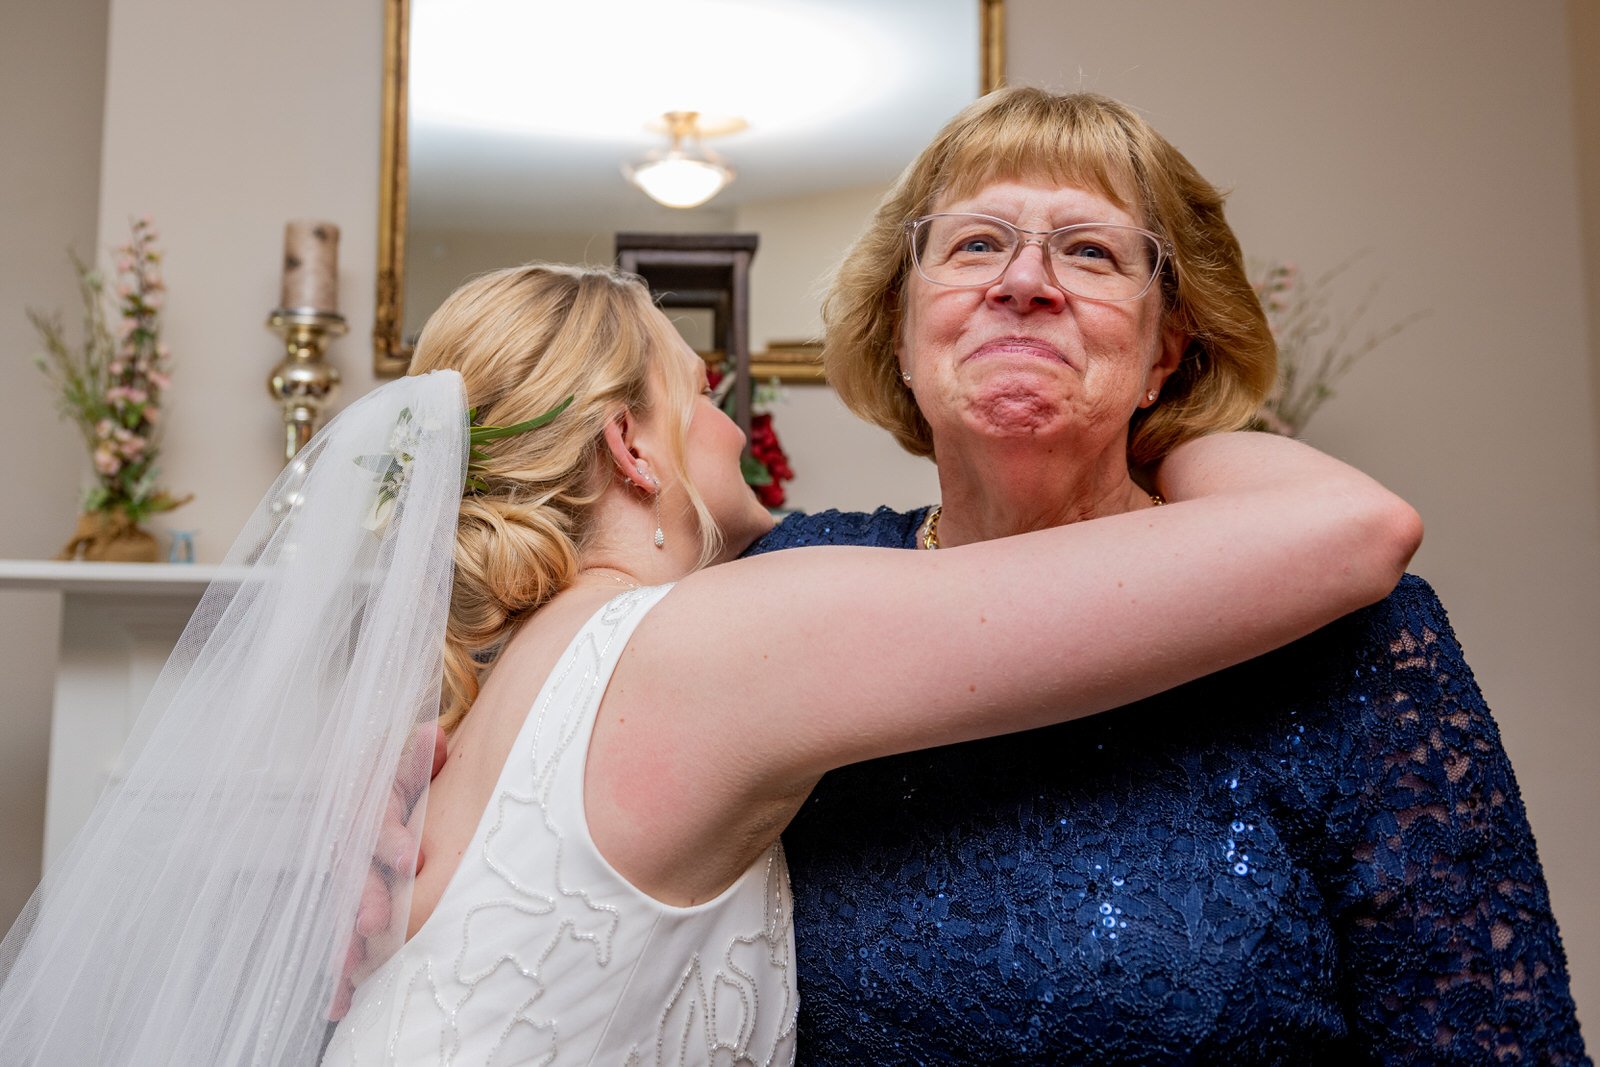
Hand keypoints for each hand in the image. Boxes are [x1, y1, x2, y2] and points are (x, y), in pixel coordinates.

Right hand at [327, 723, 447, 1020]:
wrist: (402, 786)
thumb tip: (434, 737)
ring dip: (345, 941)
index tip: (407, 856)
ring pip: (344, 908)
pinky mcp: (356, 906)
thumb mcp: (419, 761)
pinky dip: (343, 972)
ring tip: (351, 973)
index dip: (387, 836)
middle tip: (376, 924)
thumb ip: (423, 756)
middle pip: (353, 869)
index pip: (372, 816)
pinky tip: (338, 1004)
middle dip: (364, 897)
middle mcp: (354, 840)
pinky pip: (346, 938)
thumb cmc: (418, 777)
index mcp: (369, 801)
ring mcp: (352, 874)